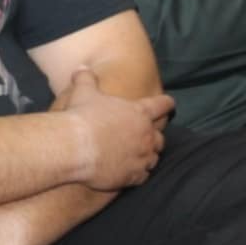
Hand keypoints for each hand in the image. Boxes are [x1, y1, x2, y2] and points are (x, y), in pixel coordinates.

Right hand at [56, 68, 172, 190]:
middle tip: (145, 137)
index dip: (166, 104)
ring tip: (138, 157)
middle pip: (160, 138)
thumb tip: (81, 68)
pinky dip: (138, 174)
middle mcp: (146, 135)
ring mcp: (141, 157)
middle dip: (154, 137)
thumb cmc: (82, 116)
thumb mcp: (83, 92)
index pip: (162, 105)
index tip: (169, 104)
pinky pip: (143, 177)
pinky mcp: (133, 176)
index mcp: (139, 113)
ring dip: (147, 157)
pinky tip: (130, 174)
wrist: (75, 147)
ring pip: (154, 159)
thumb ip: (86, 79)